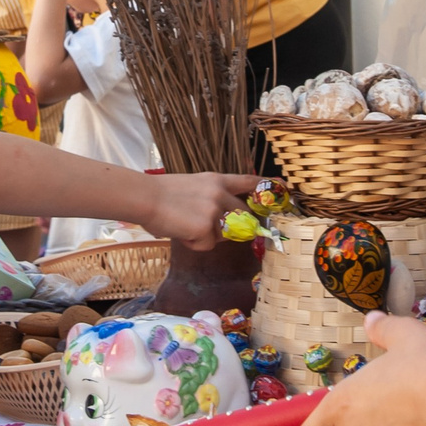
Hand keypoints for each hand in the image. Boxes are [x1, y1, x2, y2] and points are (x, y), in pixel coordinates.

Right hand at [139, 172, 256, 247]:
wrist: (144, 197)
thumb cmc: (160, 193)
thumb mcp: (192, 185)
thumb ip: (210, 197)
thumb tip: (219, 217)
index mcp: (216, 180)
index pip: (248, 182)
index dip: (265, 186)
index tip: (281, 186)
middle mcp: (220, 194)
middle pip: (243, 216)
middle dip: (233, 227)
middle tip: (208, 227)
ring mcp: (215, 212)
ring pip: (223, 234)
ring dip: (206, 236)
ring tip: (183, 224)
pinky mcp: (206, 229)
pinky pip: (207, 245)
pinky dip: (193, 243)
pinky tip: (179, 231)